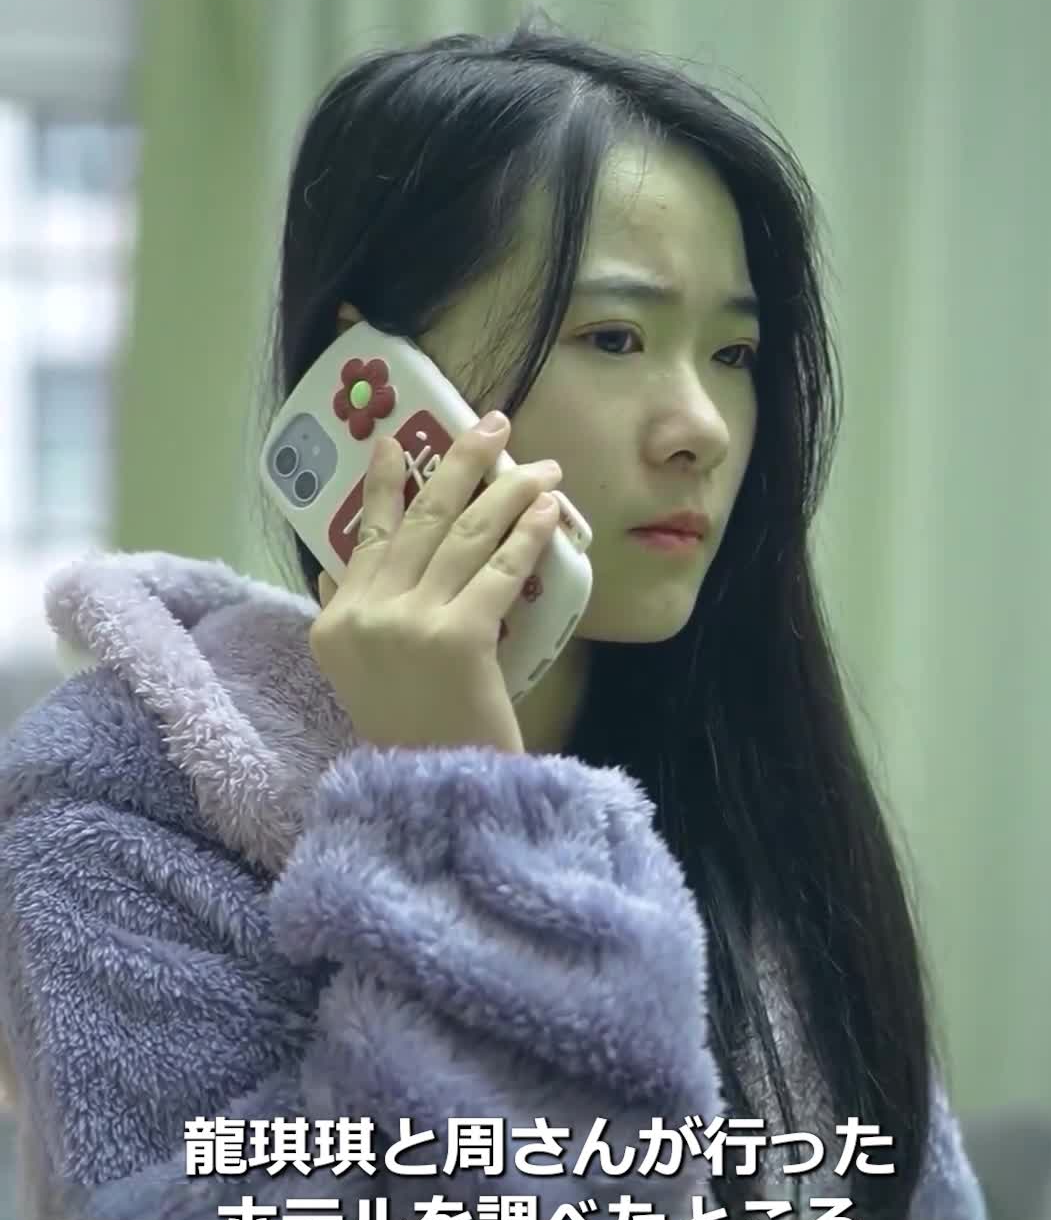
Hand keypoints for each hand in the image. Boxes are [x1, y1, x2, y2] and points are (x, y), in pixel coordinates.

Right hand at [309, 414, 561, 754]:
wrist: (438, 795)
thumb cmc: (413, 741)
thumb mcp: (359, 680)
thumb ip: (346, 621)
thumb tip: (333, 571)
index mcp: (335, 625)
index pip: (365, 537)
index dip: (387, 485)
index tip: (398, 441)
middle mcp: (363, 616)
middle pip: (418, 522)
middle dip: (458, 465)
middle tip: (492, 424)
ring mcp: (408, 625)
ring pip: (462, 537)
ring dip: (506, 491)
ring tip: (538, 464)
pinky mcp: (458, 639)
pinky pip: (499, 571)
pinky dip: (526, 535)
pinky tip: (549, 510)